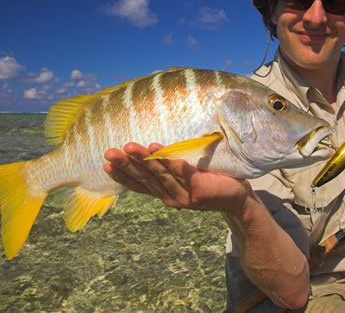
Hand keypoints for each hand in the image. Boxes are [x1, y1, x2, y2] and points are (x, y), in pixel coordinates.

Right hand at [103, 143, 249, 214]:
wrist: (239, 198)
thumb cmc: (210, 182)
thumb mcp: (184, 177)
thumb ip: (169, 169)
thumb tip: (151, 147)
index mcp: (165, 194)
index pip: (139, 186)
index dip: (122, 176)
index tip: (105, 165)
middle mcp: (171, 197)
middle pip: (145, 179)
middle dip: (126, 165)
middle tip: (109, 152)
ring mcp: (185, 194)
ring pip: (160, 174)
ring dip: (143, 159)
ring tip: (129, 146)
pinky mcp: (199, 188)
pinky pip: (181, 170)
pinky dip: (167, 160)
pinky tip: (155, 148)